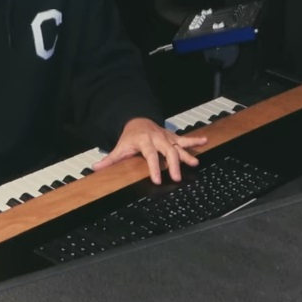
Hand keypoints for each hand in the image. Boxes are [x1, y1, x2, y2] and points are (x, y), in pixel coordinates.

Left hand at [91, 118, 207, 184]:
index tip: (157, 180)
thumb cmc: (130, 138)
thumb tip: (95, 168)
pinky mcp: (173, 137)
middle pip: (167, 152)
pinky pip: (185, 138)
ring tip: (194, 163)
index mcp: (144, 142)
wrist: (137, 121)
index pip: (150, 156)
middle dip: (172, 164)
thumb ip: (110, 159)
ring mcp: (167, 137)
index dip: (154, 168)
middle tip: (176, 178)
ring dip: (186, 154)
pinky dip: (195, 140)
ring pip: (178, 146)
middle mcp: (157, 139)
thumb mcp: (120, 147)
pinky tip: (205, 141)